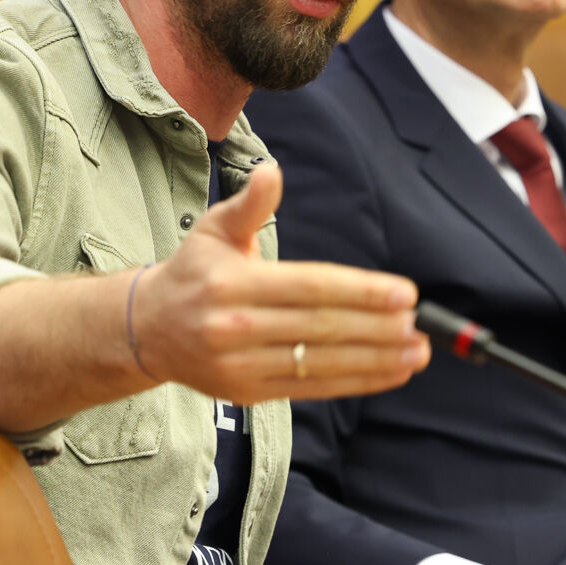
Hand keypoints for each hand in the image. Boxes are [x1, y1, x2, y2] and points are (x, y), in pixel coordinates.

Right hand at [129, 164, 428, 403]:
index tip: (404, 294)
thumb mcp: (214, 229)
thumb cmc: (192, 272)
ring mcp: (241, 364)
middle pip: (322, 327)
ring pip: (321, 363)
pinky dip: (356, 381)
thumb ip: (249, 204)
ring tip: (416, 352)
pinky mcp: (248, 392)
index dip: (361, 292)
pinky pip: (311, 387)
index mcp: (233, 283)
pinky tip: (389, 372)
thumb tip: (272, 172)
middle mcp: (235, 327)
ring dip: (376, 360)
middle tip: (420, 325)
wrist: (146, 330)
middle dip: (377, 328)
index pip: (311, 287)